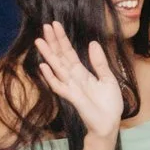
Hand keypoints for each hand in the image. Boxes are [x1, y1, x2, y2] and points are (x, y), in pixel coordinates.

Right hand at [32, 22, 124, 138]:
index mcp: (82, 72)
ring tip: (39, 41)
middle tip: (45, 26)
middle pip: (60, 57)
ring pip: (57, 68)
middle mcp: (73, 78)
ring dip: (48, 55)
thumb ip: (100, 62)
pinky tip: (43, 67)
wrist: (110, 124)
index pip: (69, 53)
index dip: (62, 39)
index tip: (55, 25)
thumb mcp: (108, 78)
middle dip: (53, 42)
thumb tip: (93, 43)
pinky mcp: (73, 98)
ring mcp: (71, 87)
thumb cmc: (109, 103)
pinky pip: (59, 86)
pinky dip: (51, 77)